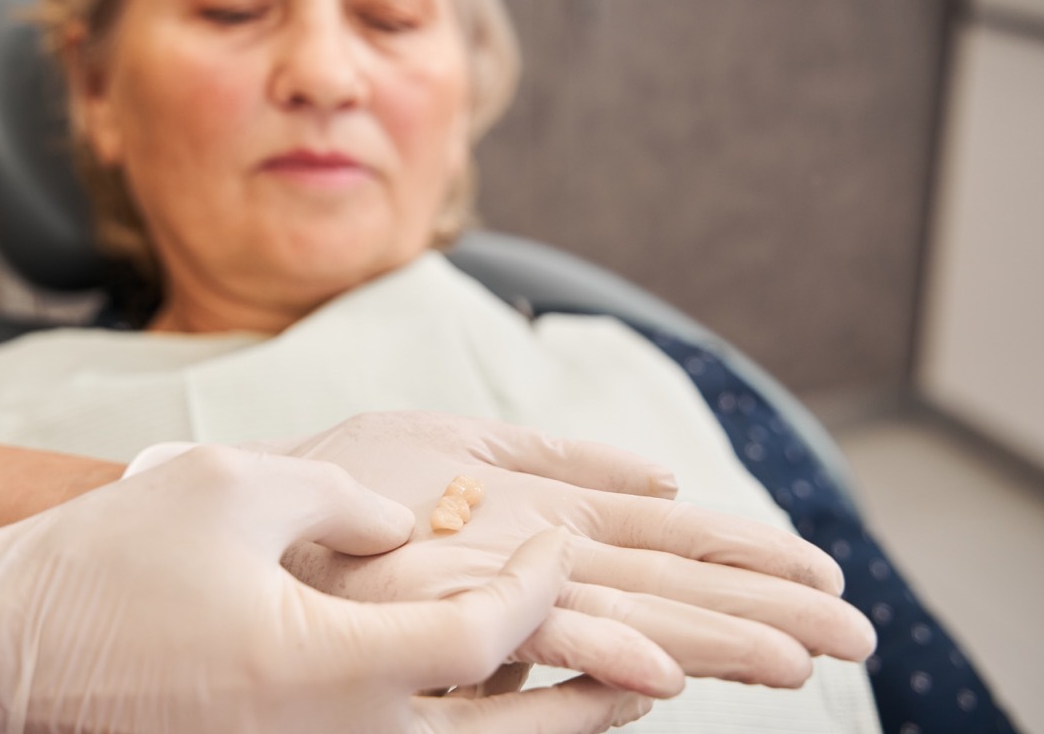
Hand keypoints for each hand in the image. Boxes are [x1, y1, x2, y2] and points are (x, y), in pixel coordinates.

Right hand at [0, 447, 651, 733]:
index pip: (490, 635)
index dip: (543, 584)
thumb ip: (352, 499)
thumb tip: (419, 520)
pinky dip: (493, 723)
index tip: (562, 540)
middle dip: (608, 684)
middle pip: (518, 728)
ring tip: (639, 680)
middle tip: (677, 653)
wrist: (14, 648)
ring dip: (569, 718)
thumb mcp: (241, 489)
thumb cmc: (117, 558)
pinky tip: (522, 691)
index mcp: (331, 663)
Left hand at [235, 411, 877, 691]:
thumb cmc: (352, 481)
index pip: (670, 539)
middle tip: (858, 635)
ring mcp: (494, 591)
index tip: (826, 575)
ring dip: (711, 638)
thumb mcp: (463, 437)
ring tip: (799, 661)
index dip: (747, 557)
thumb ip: (563, 455)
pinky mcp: (439, 613)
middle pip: (671, 585)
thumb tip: (665, 473)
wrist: (251, 513)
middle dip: (762, 611)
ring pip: (624, 617)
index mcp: (548, 517)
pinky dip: (596, 652)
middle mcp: (536, 563)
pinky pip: (531, 635)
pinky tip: (660, 671)